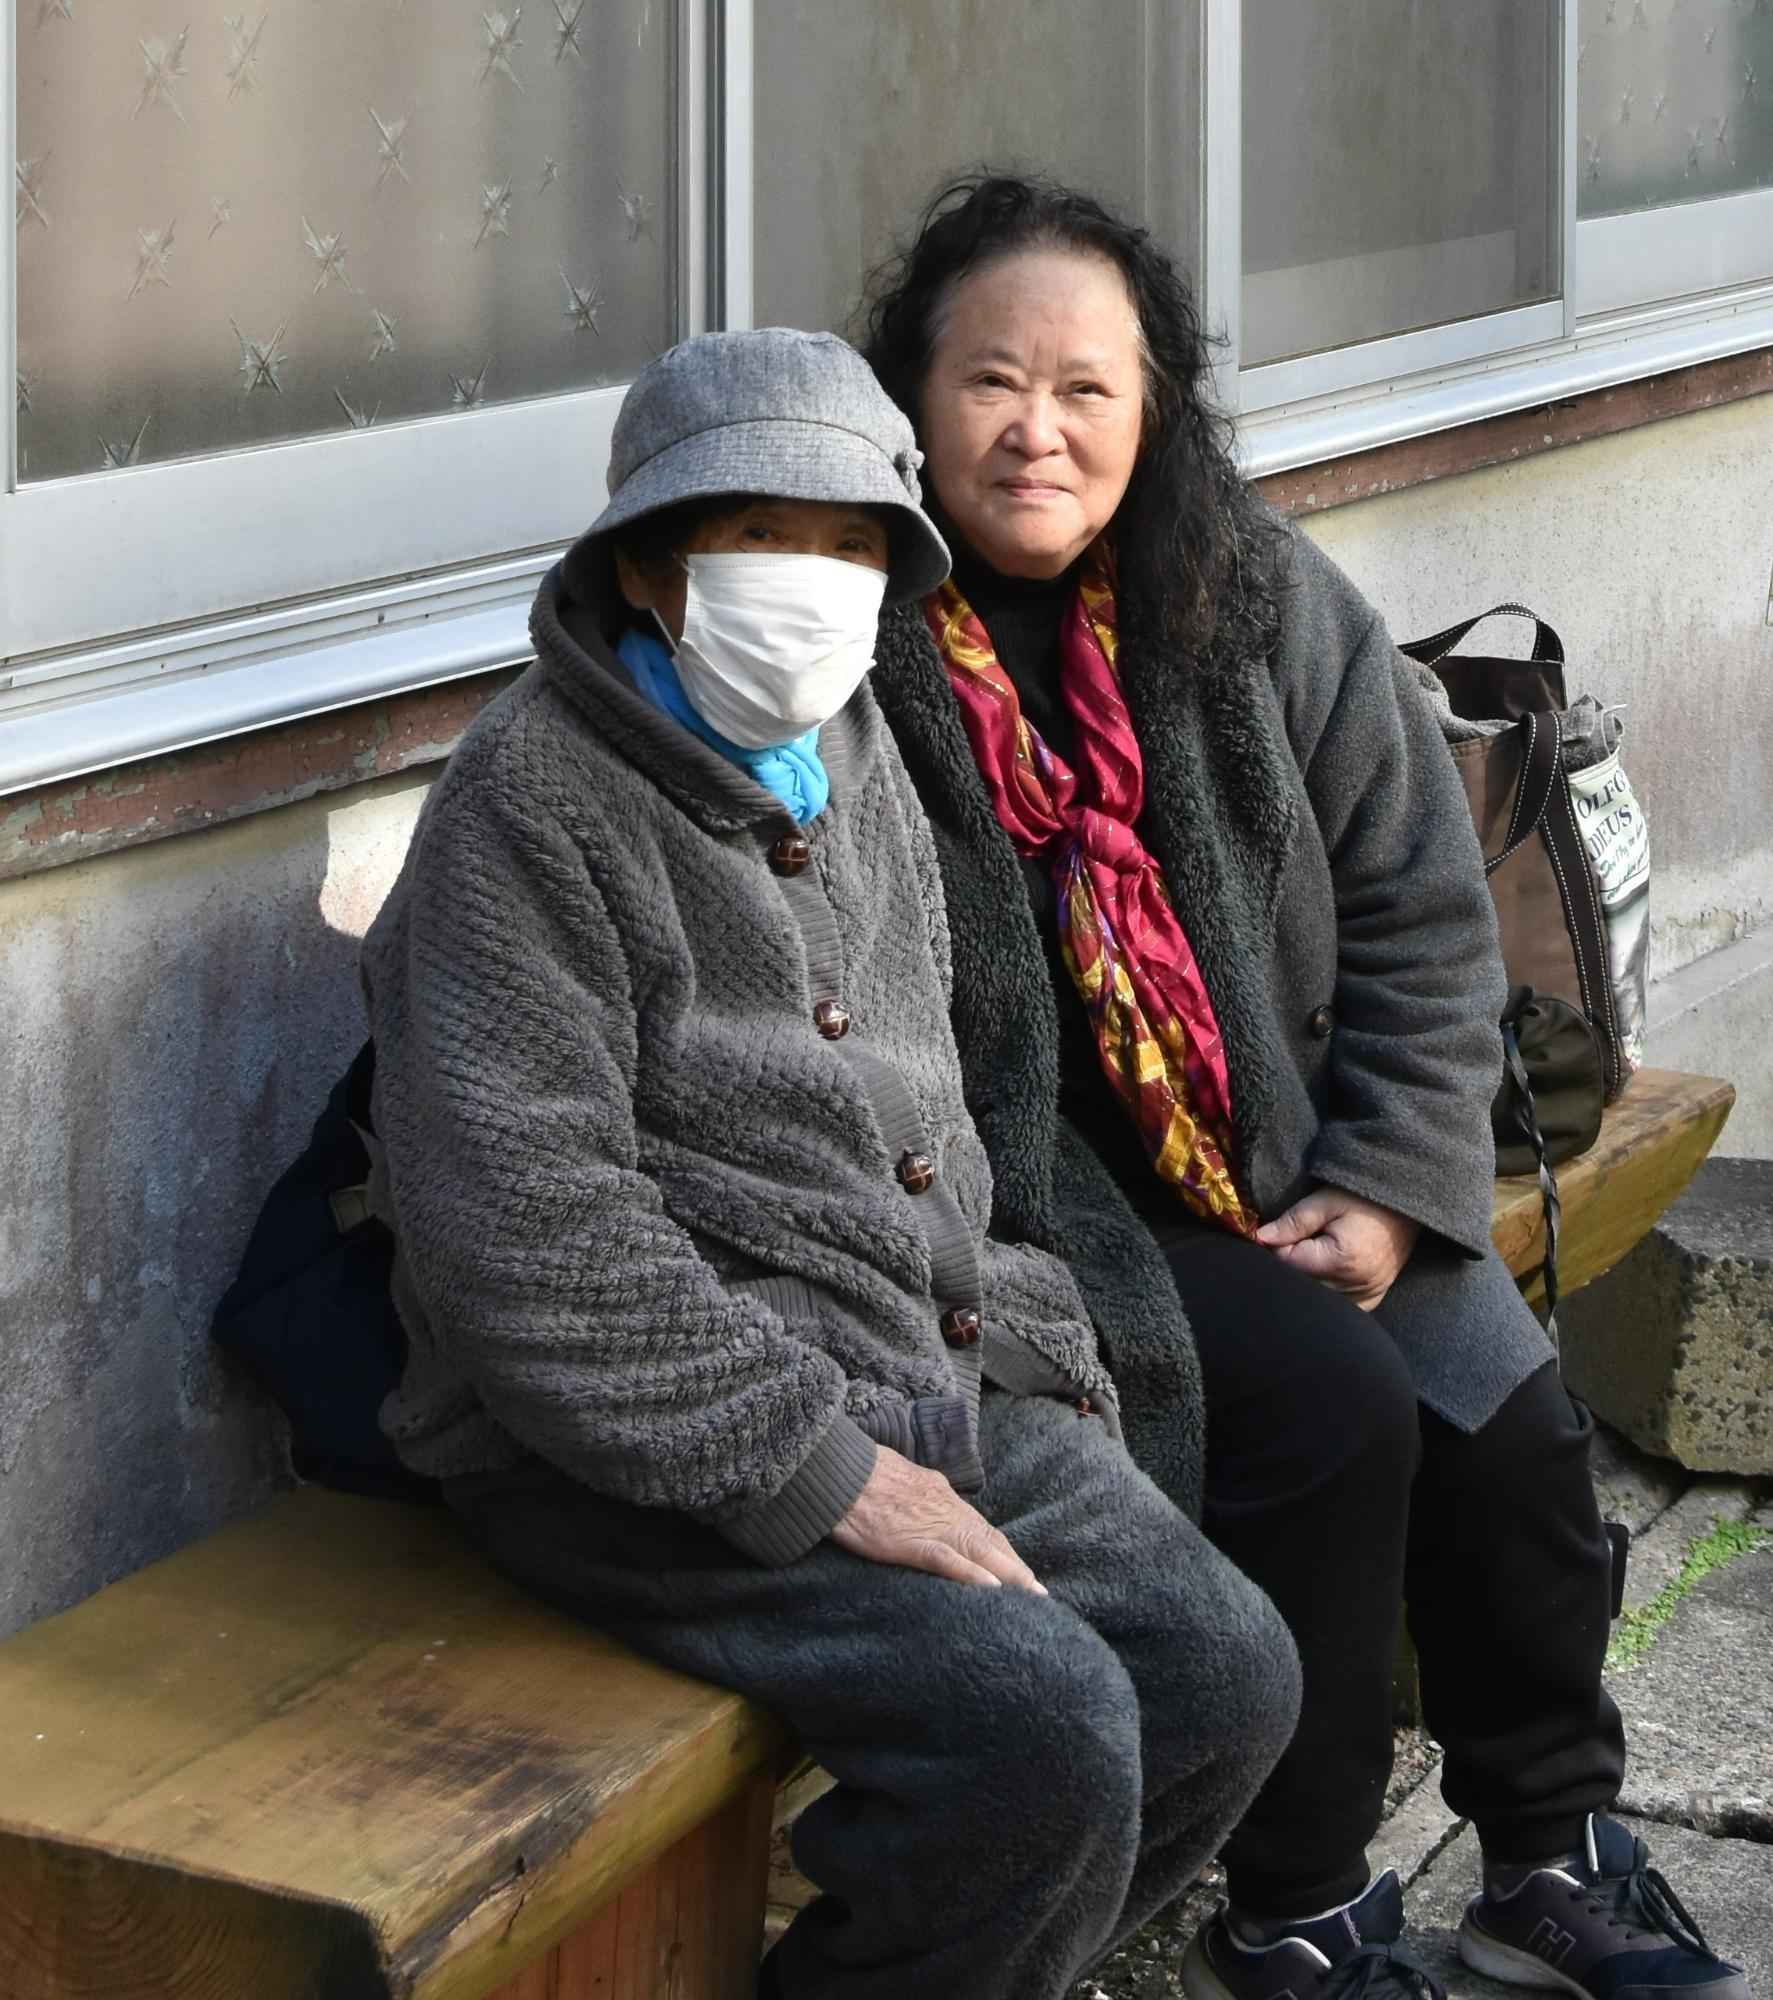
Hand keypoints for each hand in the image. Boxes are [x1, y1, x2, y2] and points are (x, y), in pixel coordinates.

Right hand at [830, 1445, 1046, 1592]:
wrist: (838, 1470)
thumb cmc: (860, 1474)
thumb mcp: (898, 1479)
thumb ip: (916, 1497)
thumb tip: (920, 1508)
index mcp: (940, 1495)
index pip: (979, 1526)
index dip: (1001, 1550)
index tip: (1017, 1569)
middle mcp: (944, 1508)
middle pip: (989, 1540)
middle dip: (1015, 1566)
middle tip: (1038, 1591)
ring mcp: (930, 1524)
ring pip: (979, 1550)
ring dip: (1009, 1573)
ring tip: (1031, 1595)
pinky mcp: (911, 1541)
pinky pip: (948, 1560)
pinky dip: (972, 1574)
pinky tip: (993, 1589)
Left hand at [1255, 1186, 1419, 1310]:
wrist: (1407, 1205)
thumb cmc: (1366, 1198)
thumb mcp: (1326, 1201)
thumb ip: (1294, 1222)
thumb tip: (1261, 1238)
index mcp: (1343, 1260)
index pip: (1289, 1263)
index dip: (1280, 1246)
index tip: (1287, 1231)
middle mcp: (1357, 1285)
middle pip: (1302, 1284)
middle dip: (1293, 1264)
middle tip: (1304, 1240)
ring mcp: (1368, 1296)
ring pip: (1319, 1298)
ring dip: (1310, 1279)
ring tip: (1319, 1252)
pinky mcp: (1373, 1299)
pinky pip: (1340, 1305)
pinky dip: (1328, 1291)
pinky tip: (1330, 1271)